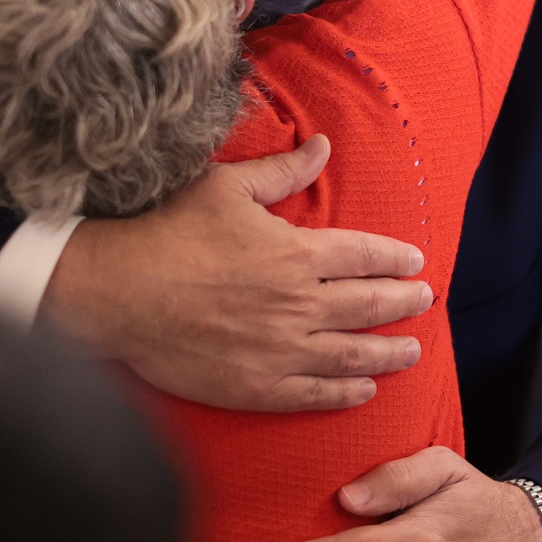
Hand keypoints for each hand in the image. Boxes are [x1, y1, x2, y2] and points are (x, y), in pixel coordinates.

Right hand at [39, 136, 430, 411]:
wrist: (116, 294)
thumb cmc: (168, 234)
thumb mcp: (225, 187)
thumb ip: (281, 172)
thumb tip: (323, 147)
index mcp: (296, 254)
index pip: (364, 256)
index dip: (395, 259)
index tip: (415, 263)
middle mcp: (298, 305)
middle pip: (369, 305)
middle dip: (403, 303)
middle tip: (424, 302)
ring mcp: (280, 351)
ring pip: (352, 354)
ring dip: (388, 352)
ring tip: (411, 351)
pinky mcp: (256, 387)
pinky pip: (316, 394)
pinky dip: (347, 393)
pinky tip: (365, 391)